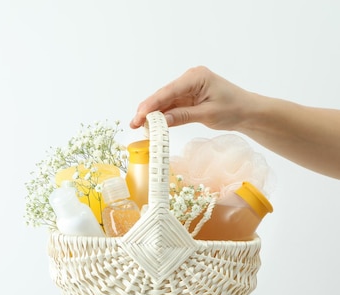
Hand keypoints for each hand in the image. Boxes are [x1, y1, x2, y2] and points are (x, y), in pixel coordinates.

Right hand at [130, 66, 251, 131]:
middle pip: (163, 96)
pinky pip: (171, 107)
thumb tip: (161, 122)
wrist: (249, 112)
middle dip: (148, 110)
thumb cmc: (234, 109)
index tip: (139, 116)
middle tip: (134, 124)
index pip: (168, 91)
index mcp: (196, 77)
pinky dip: (163, 116)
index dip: (151, 105)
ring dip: (153, 115)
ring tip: (139, 127)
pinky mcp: (188, 97)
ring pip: (165, 102)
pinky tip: (152, 125)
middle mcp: (189, 79)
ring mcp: (188, 88)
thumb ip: (182, 116)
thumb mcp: (208, 114)